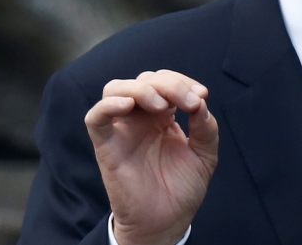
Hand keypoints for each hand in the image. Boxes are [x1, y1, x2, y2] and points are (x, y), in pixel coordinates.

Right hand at [85, 70, 218, 244]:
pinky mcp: (106, 145)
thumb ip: (206, 127)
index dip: (184, 82)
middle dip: (170, 84)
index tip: (202, 95)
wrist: (167, 221)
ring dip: (141, 88)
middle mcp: (141, 118)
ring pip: (116, 88)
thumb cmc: (182, 188)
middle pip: (144, 80)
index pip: (166, 82)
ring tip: (162, 106)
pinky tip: (129, 105)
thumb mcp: (205, 154)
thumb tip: (200, 101)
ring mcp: (122, 130)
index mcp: (163, 116)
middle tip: (189, 102)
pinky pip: (95, 117)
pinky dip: (109, 104)